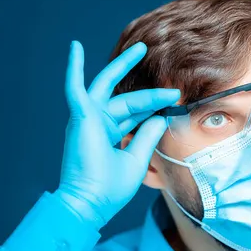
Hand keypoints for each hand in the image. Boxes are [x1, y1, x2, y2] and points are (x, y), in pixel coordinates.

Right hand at [55, 41, 179, 227]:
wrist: (91, 202)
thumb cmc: (111, 187)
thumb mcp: (137, 159)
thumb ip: (148, 135)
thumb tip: (161, 116)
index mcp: (111, 134)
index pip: (136, 113)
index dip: (155, 104)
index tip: (176, 97)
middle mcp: (99, 123)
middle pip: (125, 97)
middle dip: (143, 83)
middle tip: (154, 60)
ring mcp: (88, 119)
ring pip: (110, 87)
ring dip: (123, 66)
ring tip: (141, 48)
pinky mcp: (80, 117)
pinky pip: (75, 87)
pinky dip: (74, 67)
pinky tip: (75, 47)